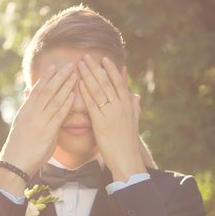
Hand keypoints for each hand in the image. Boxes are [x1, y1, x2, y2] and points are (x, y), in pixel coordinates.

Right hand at [0, 63, 76, 176]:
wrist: (14, 163)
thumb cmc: (19, 146)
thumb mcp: (22, 125)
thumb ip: (29, 111)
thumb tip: (30, 97)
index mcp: (25, 110)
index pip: (37, 89)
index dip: (47, 77)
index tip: (55, 67)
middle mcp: (32, 113)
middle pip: (47, 90)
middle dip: (59, 76)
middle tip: (69, 65)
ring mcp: (39, 121)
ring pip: (54, 99)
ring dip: (65, 85)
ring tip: (74, 74)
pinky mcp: (47, 132)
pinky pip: (58, 114)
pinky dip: (66, 103)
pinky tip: (72, 94)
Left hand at [78, 54, 145, 181]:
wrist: (127, 159)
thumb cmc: (128, 142)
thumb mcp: (134, 122)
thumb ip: (134, 107)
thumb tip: (135, 95)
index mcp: (127, 105)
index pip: (119, 82)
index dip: (111, 70)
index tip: (103, 59)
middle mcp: (120, 106)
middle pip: (106, 83)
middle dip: (96, 68)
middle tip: (86, 56)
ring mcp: (110, 113)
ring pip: (98, 90)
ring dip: (88, 75)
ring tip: (80, 64)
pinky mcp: (101, 122)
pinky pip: (92, 104)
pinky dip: (85, 92)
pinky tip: (79, 83)